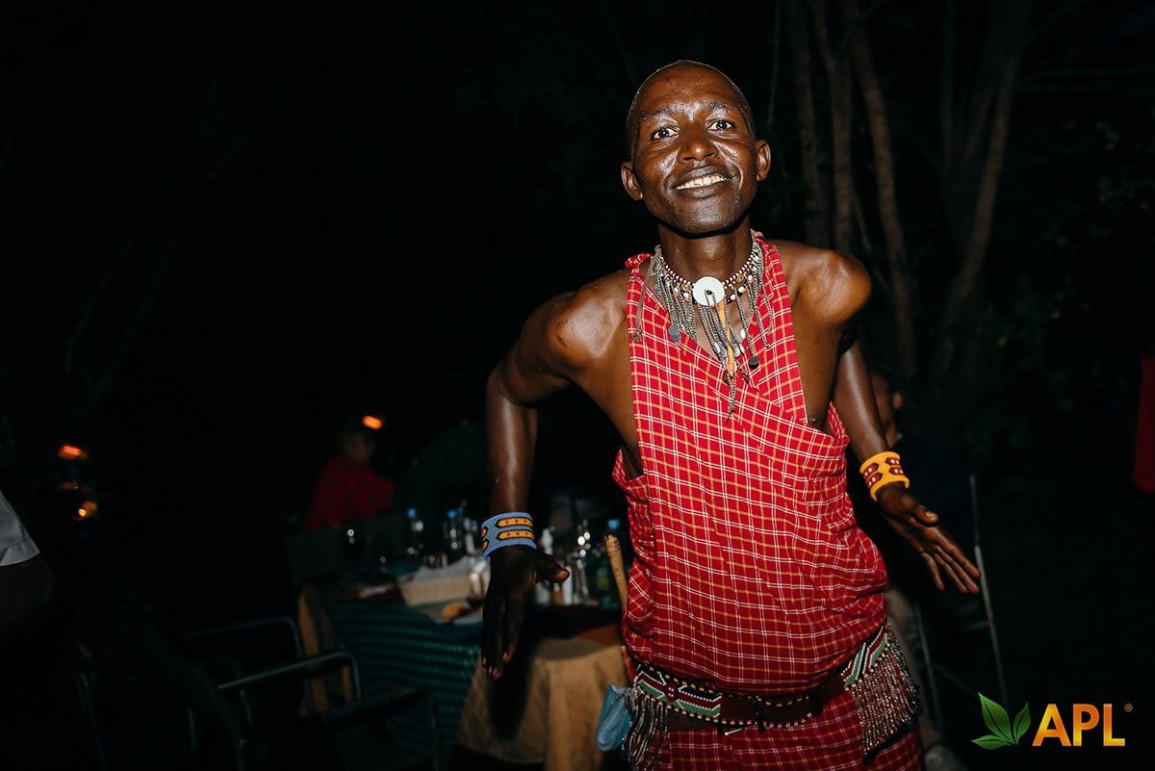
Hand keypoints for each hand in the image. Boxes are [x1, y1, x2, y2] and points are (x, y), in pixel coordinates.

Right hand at [480, 546, 569, 679]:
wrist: (505, 549)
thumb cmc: (527, 558)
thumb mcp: (542, 560)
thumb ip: (552, 569)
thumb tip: (565, 574)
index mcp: (513, 592)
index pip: (512, 619)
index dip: (511, 639)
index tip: (508, 657)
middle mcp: (500, 601)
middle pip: (498, 632)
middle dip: (497, 654)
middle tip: (497, 675)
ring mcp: (492, 604)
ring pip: (490, 633)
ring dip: (490, 654)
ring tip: (491, 675)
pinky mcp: (489, 607)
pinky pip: (487, 629)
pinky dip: (485, 645)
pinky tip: (485, 661)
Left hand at [875, 483, 980, 593]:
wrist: (887, 497)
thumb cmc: (897, 499)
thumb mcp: (906, 504)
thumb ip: (920, 511)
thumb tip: (933, 518)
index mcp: (934, 530)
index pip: (953, 550)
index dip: (964, 562)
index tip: (977, 574)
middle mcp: (935, 538)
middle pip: (952, 560)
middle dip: (964, 575)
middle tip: (975, 590)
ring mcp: (928, 542)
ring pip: (945, 563)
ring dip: (955, 577)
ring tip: (966, 591)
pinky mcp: (918, 544)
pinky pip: (930, 562)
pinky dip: (936, 574)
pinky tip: (941, 587)